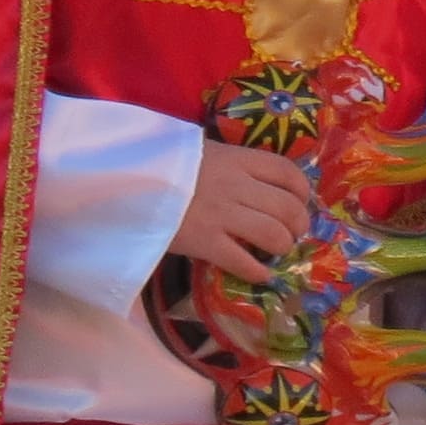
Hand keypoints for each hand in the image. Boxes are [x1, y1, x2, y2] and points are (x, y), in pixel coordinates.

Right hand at [174, 140, 317, 286]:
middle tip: (293, 233)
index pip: (287, 172)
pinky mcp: (204, 242)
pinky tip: (261, 274)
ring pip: (273, 234)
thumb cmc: (161, 161)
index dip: (302, 190)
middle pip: (287, 207)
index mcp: (237, 159)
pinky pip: (243, 262)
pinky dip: (258, 271)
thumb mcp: (201, 150)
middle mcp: (237, 186)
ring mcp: (222, 215)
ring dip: (282, 246)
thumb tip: (250, 178)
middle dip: (298, 225)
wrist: (123, 176)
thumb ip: (228, 163)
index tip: (301, 202)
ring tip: (277, 251)